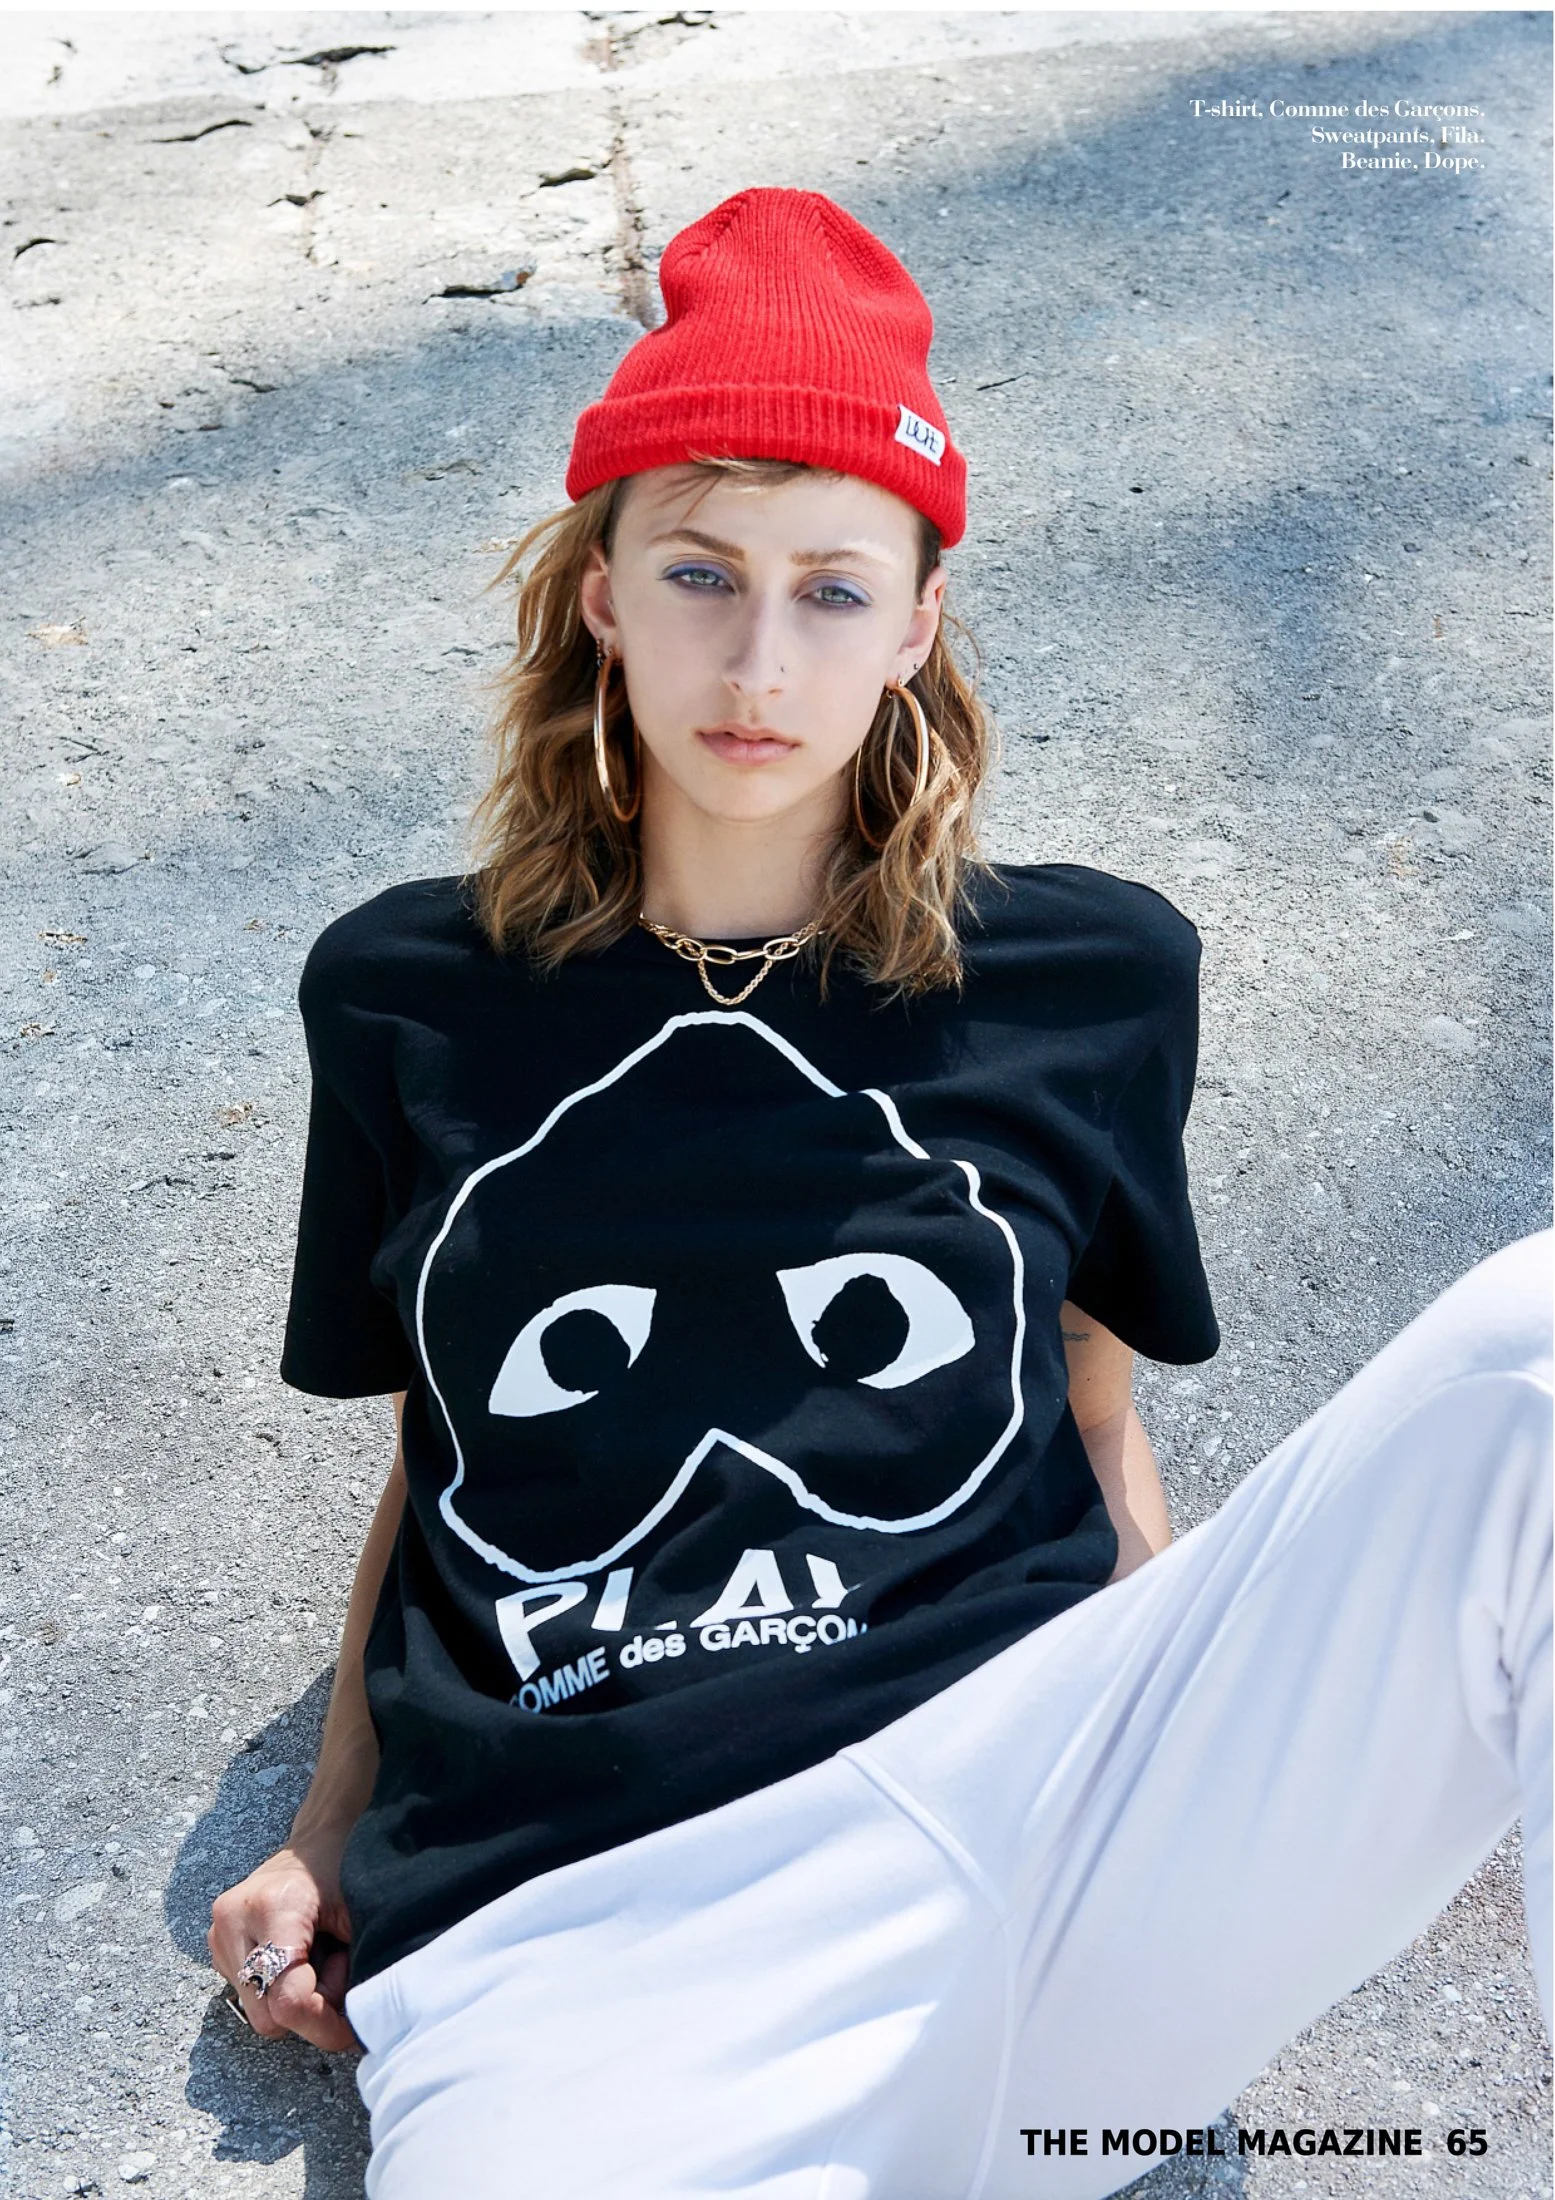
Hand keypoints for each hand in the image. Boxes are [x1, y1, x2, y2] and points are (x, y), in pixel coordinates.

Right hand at [208, 1838, 358, 2052]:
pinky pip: (249, 1996)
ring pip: (257, 2012)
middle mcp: (234, 1920)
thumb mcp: (363, 1916)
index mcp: (272, 1907)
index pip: (287, 2000)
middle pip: (268, 2016)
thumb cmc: (346, 1869)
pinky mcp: (216, 1945)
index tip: (351, 2031)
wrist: (319, 1840)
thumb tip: (355, 2025)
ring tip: (319, 1958)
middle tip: (338, 1971)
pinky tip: (298, 1958)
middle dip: (310, 2011)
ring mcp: (219, 1933)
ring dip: (294, 2001)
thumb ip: (358, 1970)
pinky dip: (278, 1991)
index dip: (323, 2027)